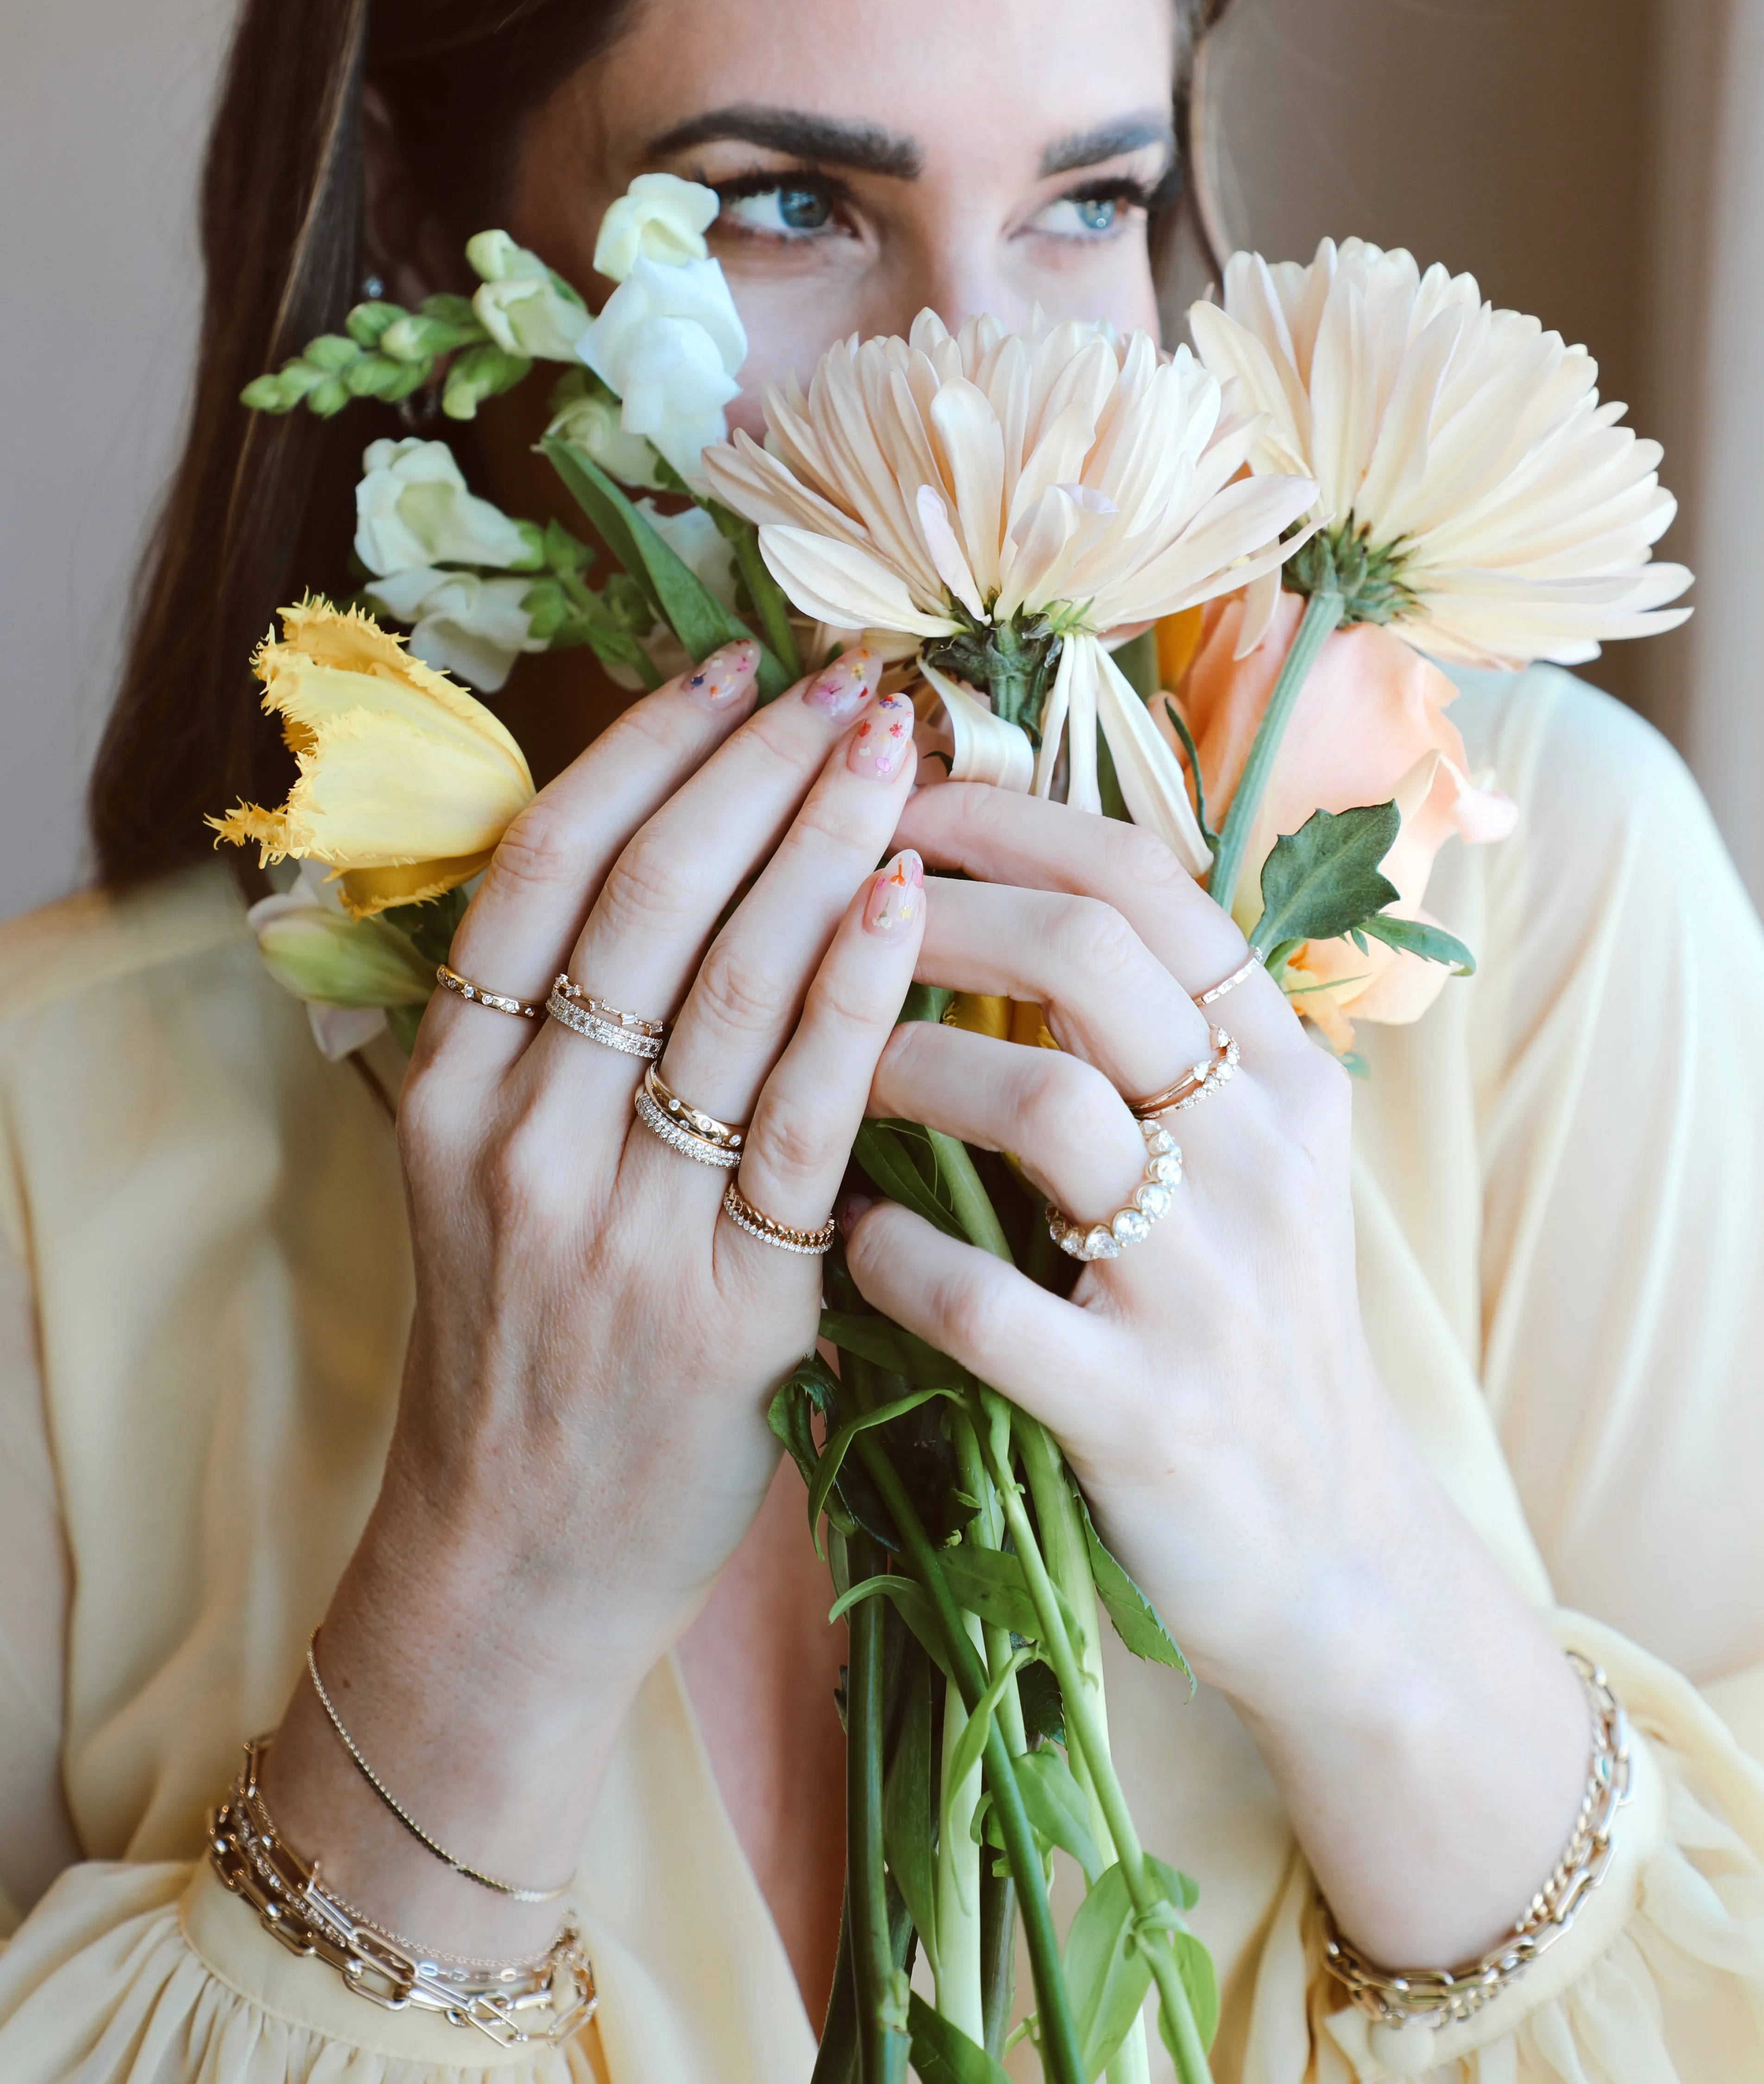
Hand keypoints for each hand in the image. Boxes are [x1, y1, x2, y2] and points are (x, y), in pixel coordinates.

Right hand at [264, 645, 925, 1955]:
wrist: (519, 1558)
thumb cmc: (525, 1343)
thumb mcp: (483, 1173)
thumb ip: (545, 1032)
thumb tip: (664, 843)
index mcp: (452, 1087)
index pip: (545, 867)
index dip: (645, 749)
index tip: (731, 668)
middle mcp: (518, 1138)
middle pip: (646, 900)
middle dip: (758, 769)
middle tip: (849, 684)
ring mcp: (617, 1224)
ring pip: (729, 986)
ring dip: (824, 847)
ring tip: (898, 752)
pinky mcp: (726, 1305)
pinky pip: (804, 1119)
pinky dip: (857, 998)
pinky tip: (911, 903)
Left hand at [845, 781, 1589, 1969]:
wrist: (1328, 1555)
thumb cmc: (1243, 1323)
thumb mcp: (1245, 1157)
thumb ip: (1153, 1031)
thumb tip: (991, 879)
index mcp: (1283, 1071)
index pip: (1149, 880)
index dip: (1010, 816)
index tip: (898, 792)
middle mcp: (1262, 1152)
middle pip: (1091, 955)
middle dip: (938, 909)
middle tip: (836, 902)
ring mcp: (1207, 1282)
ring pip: (1040, 1104)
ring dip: (901, 1069)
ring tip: (825, 1071)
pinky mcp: (1144, 1408)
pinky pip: (984, 1296)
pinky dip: (891, 1253)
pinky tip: (850, 1239)